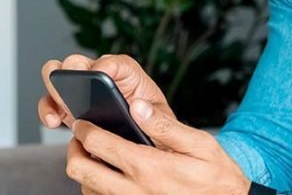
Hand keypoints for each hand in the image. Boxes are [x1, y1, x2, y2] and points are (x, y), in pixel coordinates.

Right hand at [38, 54, 173, 129]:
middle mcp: (99, 75)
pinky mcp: (67, 108)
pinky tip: (53, 121)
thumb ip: (155, 115)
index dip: (106, 65)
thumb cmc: (153, 128)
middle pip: (78, 61)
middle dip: (72, 71)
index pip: (114, 61)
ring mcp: (80, 90)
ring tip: (59, 110)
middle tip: (74, 87)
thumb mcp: (162, 121)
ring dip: (54, 89)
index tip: (101, 74)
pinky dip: (48, 110)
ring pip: (57, 76)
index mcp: (126, 73)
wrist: (141, 145)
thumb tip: (139, 107)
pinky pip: (50, 103)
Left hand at [66, 98, 250, 194]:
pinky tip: (109, 177)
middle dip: (74, 150)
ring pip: (86, 189)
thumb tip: (138, 106)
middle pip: (81, 170)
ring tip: (94, 157)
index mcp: (148, 167)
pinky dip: (95, 189)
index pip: (98, 144)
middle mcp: (133, 191)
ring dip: (85, 171)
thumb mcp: (200, 145)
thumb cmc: (217, 178)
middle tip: (81, 138)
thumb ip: (165, 126)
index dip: (84, 129)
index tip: (83, 122)